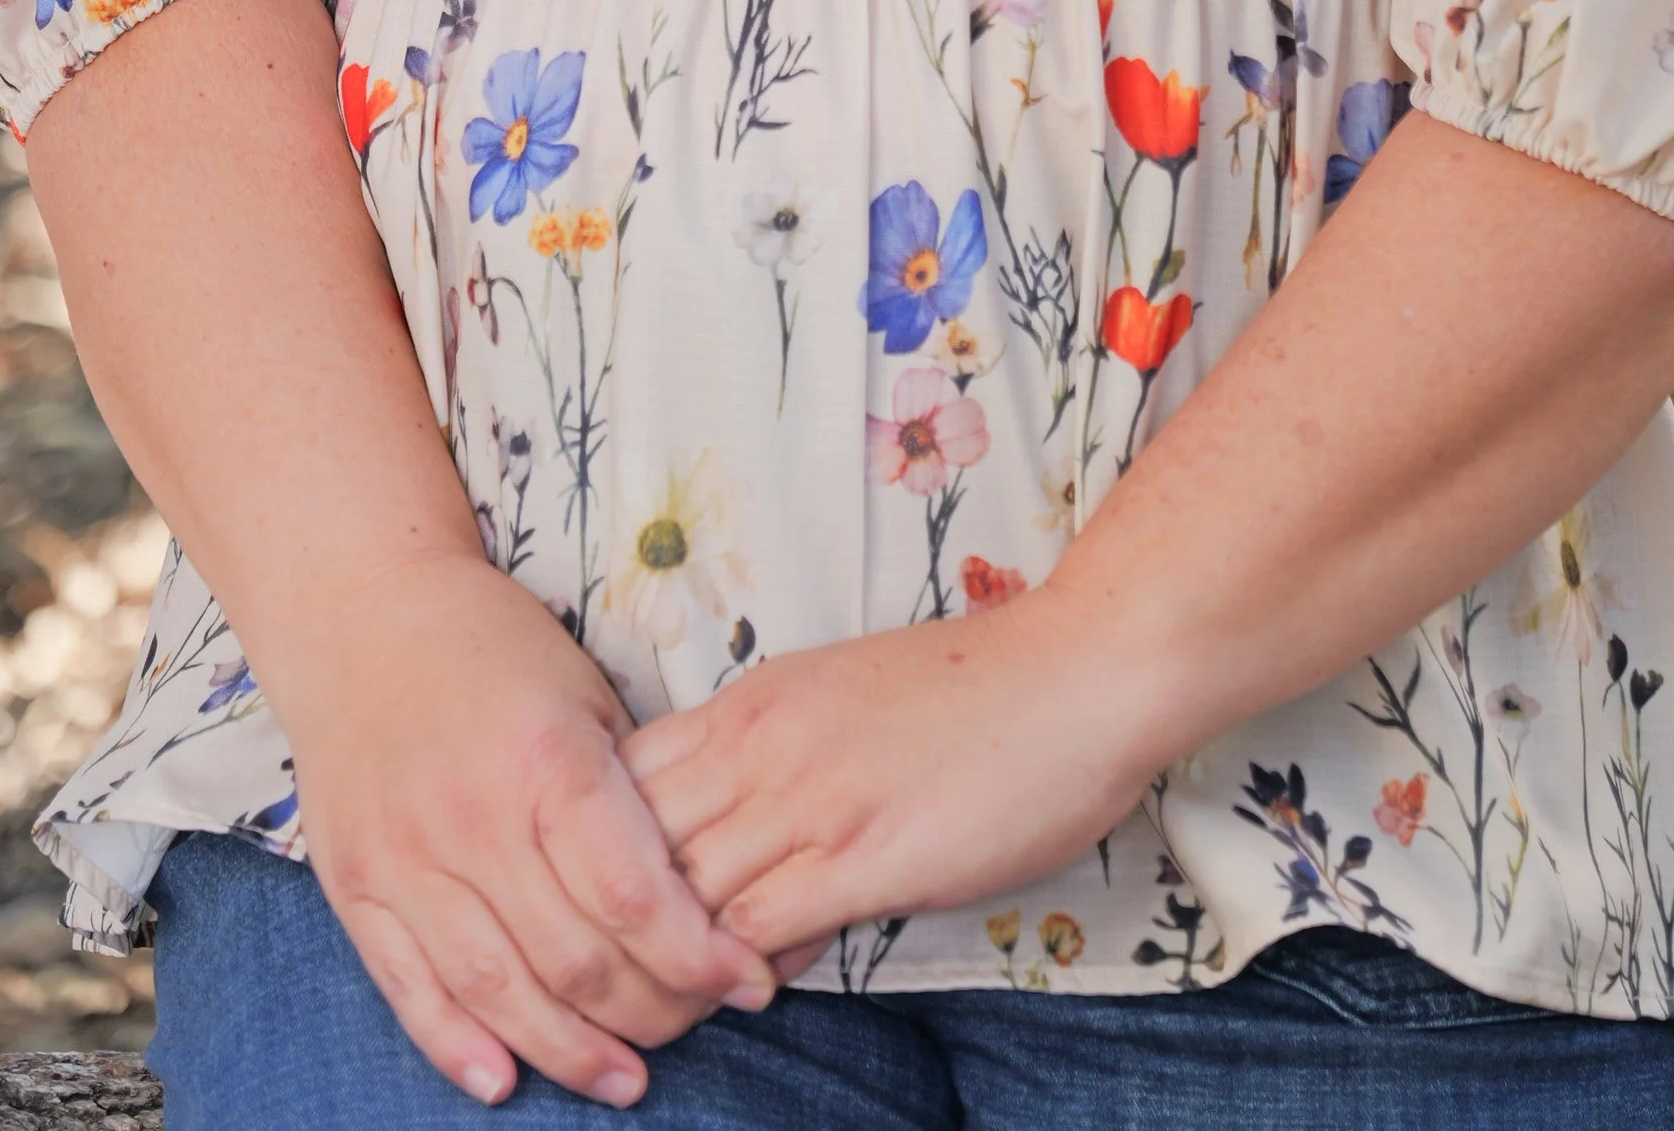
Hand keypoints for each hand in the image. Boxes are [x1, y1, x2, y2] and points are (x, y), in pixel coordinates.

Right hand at [269, 549, 775, 1105]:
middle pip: (574, 958)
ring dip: (569, 1052)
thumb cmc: (492, 645)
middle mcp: (474, 818)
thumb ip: (630, 793)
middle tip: (697, 1026)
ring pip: (498, 991)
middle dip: (652, 1011)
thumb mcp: (584, 695)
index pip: (635, 897)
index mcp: (547, 760)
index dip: (702, 957)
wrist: (361, 611)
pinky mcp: (355, 885)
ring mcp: (406, 858)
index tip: (751, 981)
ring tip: (626, 1080)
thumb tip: (696, 896)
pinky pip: (410, 989)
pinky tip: (506, 1081)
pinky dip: (458, 1047)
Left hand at [624, 588, 1160, 965]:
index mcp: (754, 700)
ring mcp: (807, 801)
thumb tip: (746, 858)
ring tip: (671, 1001)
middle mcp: (760, 745)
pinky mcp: (861, 858)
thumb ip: (780, 762)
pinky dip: (735, 969)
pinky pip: (753, 929)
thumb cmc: (975, 687)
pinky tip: (752, 990)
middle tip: (618, 974)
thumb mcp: (845, 695)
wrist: (1077, 672)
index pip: (620, 777)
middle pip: (626, 841)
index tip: (610, 900)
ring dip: (664, 959)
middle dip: (608, 916)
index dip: (596, 847)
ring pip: (675, 895)